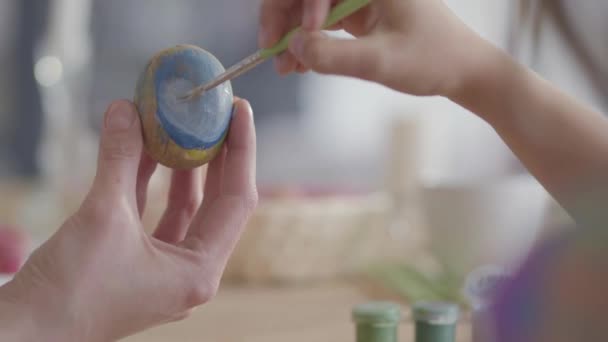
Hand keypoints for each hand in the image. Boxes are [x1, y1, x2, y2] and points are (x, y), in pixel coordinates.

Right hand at [0, 98, 257, 340]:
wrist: (26, 332)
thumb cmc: (71, 288)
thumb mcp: (103, 214)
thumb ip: (120, 158)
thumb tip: (126, 109)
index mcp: (199, 271)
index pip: (237, 200)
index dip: (242, 151)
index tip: (240, 111)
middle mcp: (190, 274)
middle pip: (217, 205)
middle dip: (218, 158)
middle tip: (218, 116)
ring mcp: (166, 273)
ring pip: (185, 211)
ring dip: (184, 170)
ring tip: (187, 129)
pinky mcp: (140, 268)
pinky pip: (156, 218)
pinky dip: (152, 186)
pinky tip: (148, 153)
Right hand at [259, 0, 486, 96]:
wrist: (463, 70)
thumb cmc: (432, 60)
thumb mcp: (380, 62)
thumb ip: (333, 56)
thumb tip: (293, 47)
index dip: (299, 5)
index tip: (300, 37)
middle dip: (284, 17)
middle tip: (271, 50)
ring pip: (309, 6)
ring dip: (293, 33)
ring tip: (285, 66)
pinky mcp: (359, 13)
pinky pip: (322, 21)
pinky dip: (309, 40)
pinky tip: (300, 63)